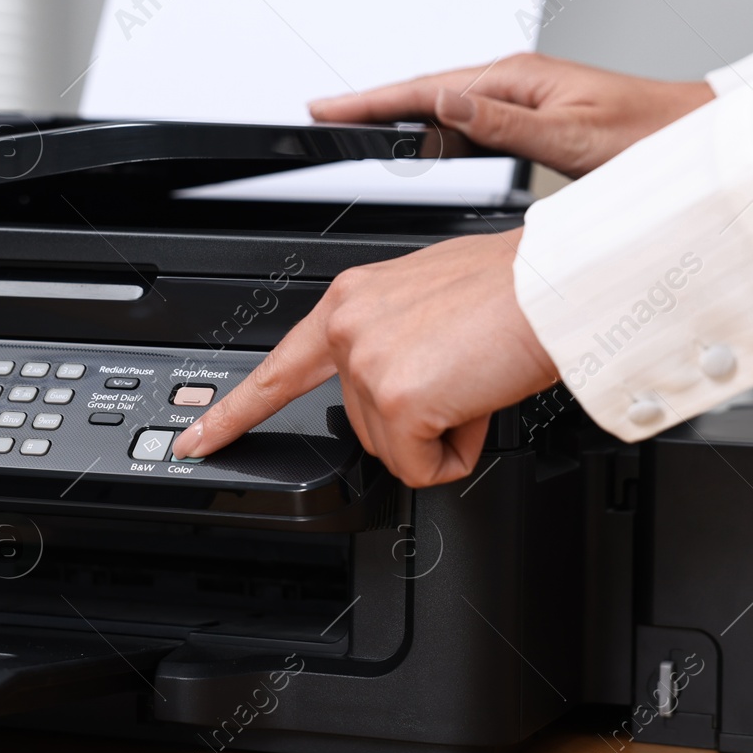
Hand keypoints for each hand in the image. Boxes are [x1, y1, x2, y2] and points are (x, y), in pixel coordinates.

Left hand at [170, 231, 559, 487]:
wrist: (557, 286)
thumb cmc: (515, 293)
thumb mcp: (430, 304)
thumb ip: (393, 343)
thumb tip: (403, 391)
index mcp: (351, 301)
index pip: (277, 369)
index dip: (232, 413)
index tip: (195, 440)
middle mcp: (348, 326)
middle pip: (362, 425)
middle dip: (417, 418)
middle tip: (462, 373)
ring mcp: (367, 362)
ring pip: (395, 449)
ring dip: (442, 432)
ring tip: (474, 378)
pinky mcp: (396, 398)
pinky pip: (421, 467)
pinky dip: (456, 452)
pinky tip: (477, 402)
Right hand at [309, 52, 713, 176]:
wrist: (697, 140)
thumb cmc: (651, 139)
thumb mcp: (573, 136)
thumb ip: (506, 123)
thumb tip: (445, 105)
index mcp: (516, 79)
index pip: (425, 90)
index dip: (371, 101)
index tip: (327, 108)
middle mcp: (515, 83)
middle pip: (424, 94)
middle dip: (371, 106)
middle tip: (322, 117)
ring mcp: (522, 99)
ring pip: (444, 110)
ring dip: (399, 120)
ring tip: (354, 129)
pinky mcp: (531, 119)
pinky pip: (469, 125)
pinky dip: (435, 134)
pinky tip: (420, 144)